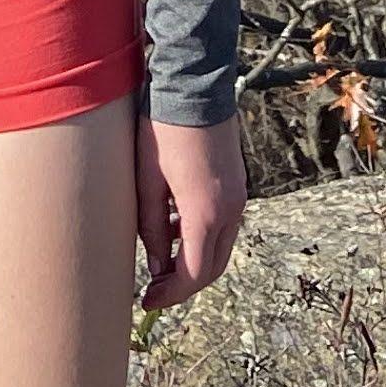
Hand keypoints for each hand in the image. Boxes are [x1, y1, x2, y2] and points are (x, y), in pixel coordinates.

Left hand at [133, 109, 247, 312]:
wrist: (194, 85)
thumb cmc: (163, 130)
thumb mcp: (147, 181)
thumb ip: (152, 228)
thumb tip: (157, 265)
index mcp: (205, 213)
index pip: (193, 275)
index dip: (170, 295)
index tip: (147, 300)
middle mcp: (230, 210)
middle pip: (213, 268)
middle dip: (184, 285)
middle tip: (154, 290)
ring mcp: (238, 196)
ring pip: (221, 247)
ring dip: (194, 261)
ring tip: (160, 261)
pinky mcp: (238, 184)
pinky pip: (224, 225)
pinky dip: (203, 238)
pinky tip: (176, 228)